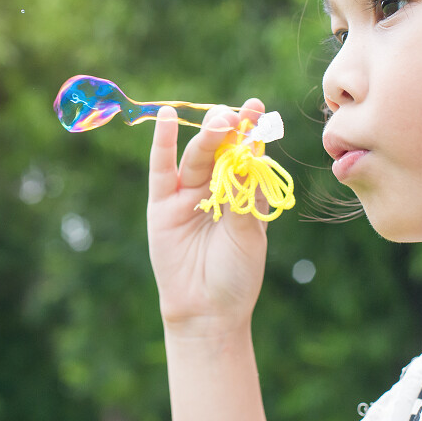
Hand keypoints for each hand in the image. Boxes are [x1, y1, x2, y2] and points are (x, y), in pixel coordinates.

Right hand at [147, 98, 268, 336]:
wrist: (207, 312)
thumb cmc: (236, 276)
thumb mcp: (247, 235)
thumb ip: (242, 196)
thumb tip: (245, 155)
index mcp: (243, 193)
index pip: (248, 155)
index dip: (252, 132)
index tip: (259, 109)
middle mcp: (216, 188)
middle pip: (221, 150)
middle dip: (229, 131)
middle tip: (236, 115)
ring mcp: (188, 194)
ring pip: (196, 157)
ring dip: (206, 137)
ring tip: (217, 120)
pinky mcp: (162, 203)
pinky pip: (161, 169)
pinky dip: (162, 143)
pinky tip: (166, 118)